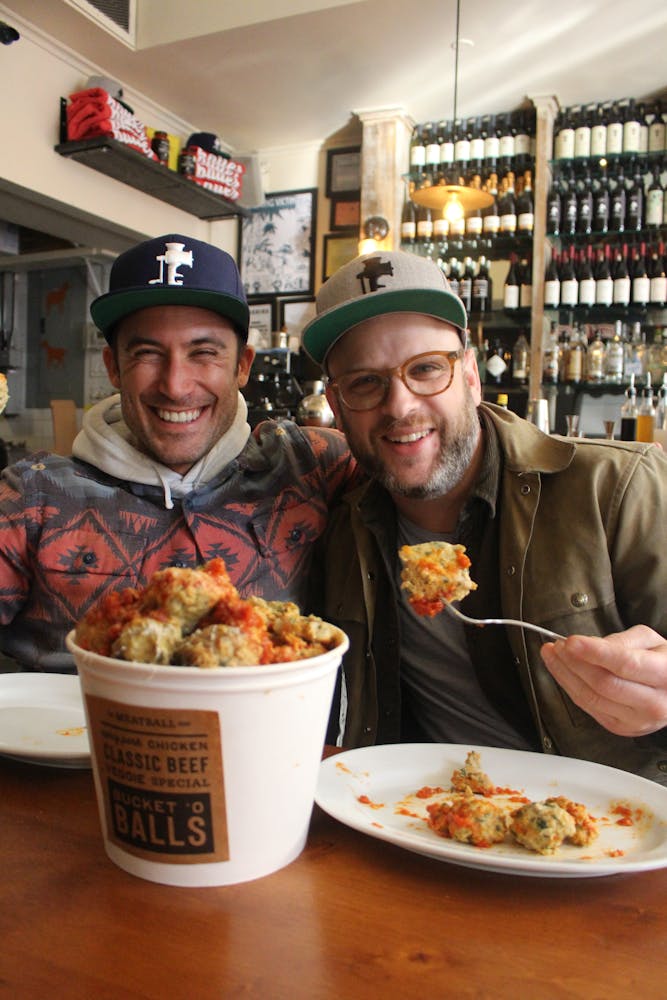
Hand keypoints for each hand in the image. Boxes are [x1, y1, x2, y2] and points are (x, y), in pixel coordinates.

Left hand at [541, 625, 666, 737]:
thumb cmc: (662, 663)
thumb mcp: (650, 640)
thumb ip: (621, 641)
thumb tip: (589, 644)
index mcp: (666, 675)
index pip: (626, 664)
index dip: (595, 653)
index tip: (571, 641)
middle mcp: (654, 703)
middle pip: (604, 684)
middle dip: (574, 662)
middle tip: (558, 645)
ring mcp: (637, 720)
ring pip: (592, 698)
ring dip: (565, 674)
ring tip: (553, 654)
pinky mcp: (621, 727)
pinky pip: (588, 707)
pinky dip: (570, 687)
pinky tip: (562, 671)